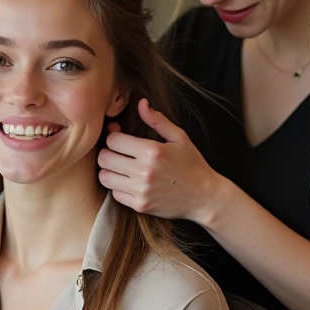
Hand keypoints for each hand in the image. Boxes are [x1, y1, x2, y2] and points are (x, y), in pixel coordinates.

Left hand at [97, 98, 223, 223]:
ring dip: (109, 170)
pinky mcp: (140, 205)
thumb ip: (157, 120)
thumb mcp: (179, 138)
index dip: (114, 136)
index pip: (113, 140)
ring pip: (104, 177)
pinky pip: (114, 193)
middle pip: (104, 158)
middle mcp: (144, 171)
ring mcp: (141, 190)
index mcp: (152, 151)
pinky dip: (118, 186)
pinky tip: (129, 181)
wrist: (204, 196)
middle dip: (108, 152)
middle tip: (117, 152)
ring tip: (120, 167)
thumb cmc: (192, 164)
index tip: (120, 138)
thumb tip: (141, 103)